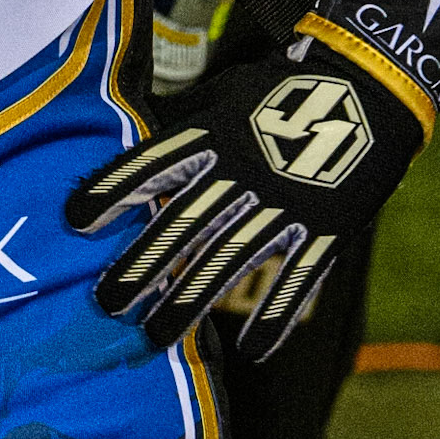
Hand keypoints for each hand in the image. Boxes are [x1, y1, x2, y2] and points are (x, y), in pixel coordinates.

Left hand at [66, 39, 421, 360]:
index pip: (152, 165)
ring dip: (189, 302)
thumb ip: (184, 126)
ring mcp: (285, 201)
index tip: (75, 221)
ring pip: (228, 260)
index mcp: (214, 135)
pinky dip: (276, 316)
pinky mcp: (325, 226)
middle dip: (141, 266)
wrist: (364, 85)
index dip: (112, 191)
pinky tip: (252, 353)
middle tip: (106, 303)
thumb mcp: (224, 96)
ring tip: (156, 337)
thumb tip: (130, 148)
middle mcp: (242, 171)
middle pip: (182, 225)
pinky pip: (297, 278)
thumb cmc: (279, 90)